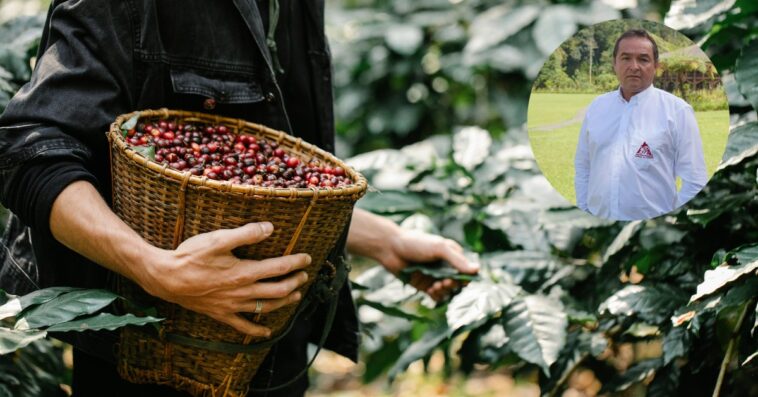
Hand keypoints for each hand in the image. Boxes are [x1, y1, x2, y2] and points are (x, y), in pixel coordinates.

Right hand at [138, 222, 310, 336]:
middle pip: (278, 290)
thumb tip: (270, 228)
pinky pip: (243, 326)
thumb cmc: (191, 256)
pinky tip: (267, 332)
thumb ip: (246, 234)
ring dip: (284, 302)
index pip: (279, 268)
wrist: (166, 279)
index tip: (307, 258)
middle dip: (295, 282)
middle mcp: (242, 292)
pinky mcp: (221, 314)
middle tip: (304, 275)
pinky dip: (257, 329)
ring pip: (266, 307)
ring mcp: (232, 306)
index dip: (296, 263)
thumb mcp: (218, 239)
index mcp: (244, 272)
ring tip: (296, 295)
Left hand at [381, 229, 477, 300]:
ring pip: (447, 290)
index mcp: (451, 255)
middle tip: (444, 282)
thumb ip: (457, 260)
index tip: (461, 280)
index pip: (466, 270)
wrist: (390, 248)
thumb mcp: (439, 248)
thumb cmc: (416, 243)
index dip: (466, 277)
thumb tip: (477, 270)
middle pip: (457, 283)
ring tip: (435, 286)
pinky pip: (436, 296)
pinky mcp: (424, 285)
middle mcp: (444, 267)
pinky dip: (436, 296)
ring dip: (444, 291)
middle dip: (453, 285)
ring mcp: (434, 276)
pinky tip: (430, 290)